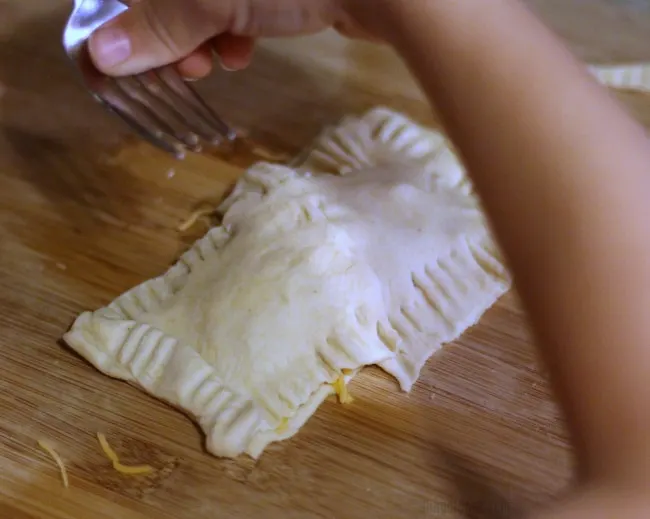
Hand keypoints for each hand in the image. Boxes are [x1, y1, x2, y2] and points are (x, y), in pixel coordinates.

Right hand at [88, 0, 387, 77]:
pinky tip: (242, 52)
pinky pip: (234, 5)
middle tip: (183, 66)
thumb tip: (99, 55)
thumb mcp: (209, 0)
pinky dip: (232, 32)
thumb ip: (154, 25)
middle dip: (168, 35)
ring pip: (200, 4)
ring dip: (200, 40)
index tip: (126, 55)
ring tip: (213, 63)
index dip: (121, 19)